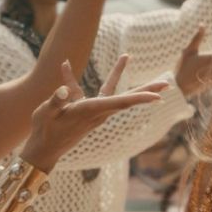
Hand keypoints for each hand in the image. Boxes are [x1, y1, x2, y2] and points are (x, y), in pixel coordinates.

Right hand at [20, 56, 166, 170]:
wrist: (44, 148)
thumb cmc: (45, 130)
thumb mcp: (45, 114)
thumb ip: (55, 101)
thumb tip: (62, 90)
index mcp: (89, 111)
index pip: (119, 102)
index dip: (139, 98)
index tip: (157, 97)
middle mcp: (98, 112)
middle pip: (128, 99)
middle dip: (147, 91)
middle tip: (167, 85)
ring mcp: (97, 112)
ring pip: (121, 95)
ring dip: (138, 86)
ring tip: (144, 69)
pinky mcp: (93, 110)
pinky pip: (106, 92)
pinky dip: (109, 78)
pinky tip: (105, 63)